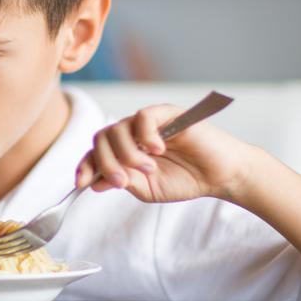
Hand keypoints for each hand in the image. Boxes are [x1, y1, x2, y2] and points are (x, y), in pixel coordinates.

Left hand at [74, 104, 251, 202]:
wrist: (219, 175)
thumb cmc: (185, 179)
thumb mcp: (147, 188)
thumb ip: (121, 181)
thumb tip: (93, 182)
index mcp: (125, 151)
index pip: (96, 152)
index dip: (85, 165)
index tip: (81, 182)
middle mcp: (133, 134)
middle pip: (101, 138)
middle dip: (105, 162)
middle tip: (121, 181)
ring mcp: (148, 123)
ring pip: (118, 129)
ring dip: (128, 154)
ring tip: (149, 168)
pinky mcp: (166, 113)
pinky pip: (143, 117)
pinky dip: (145, 136)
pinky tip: (157, 150)